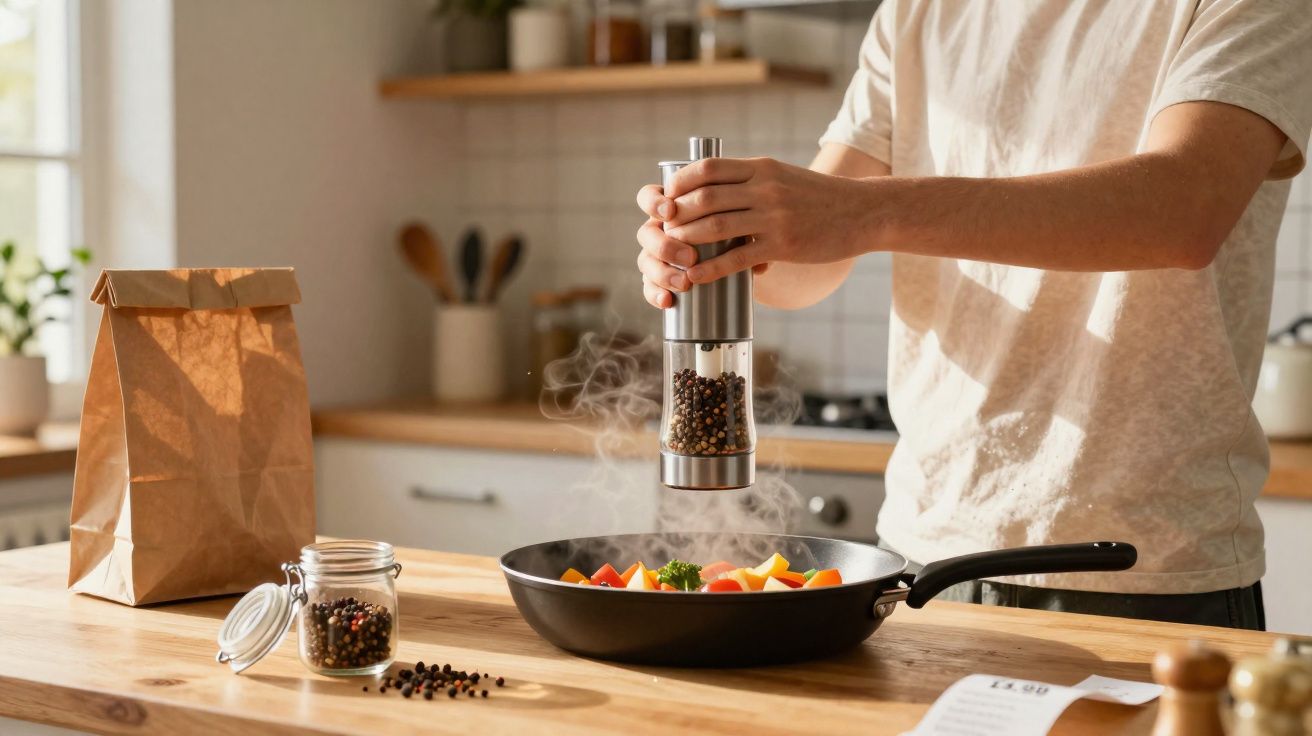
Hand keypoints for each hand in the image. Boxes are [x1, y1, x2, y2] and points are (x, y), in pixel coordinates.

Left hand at [635, 156, 872, 307]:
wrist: (862, 211)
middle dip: (677, 215)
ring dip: (687, 240)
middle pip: (704, 197)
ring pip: (715, 226)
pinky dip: (710, 269)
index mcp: (761, 168)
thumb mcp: (784, 176)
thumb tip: (714, 188)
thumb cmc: (819, 197)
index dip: (680, 183)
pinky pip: (737, 258)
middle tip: (662, 229)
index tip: (666, 198)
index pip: (708, 168)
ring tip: (672, 251)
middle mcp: (764, 188)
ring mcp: (774, 216)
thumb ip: (751, 179)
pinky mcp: (783, 244)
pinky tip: (695, 276)